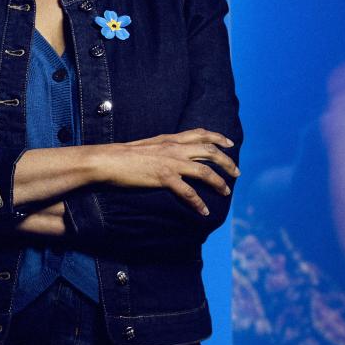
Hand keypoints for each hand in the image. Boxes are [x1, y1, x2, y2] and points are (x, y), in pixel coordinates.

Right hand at [95, 128, 238, 216]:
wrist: (108, 160)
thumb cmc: (124, 155)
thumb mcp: (149, 145)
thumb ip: (164, 147)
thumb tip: (172, 153)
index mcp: (171, 139)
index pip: (200, 133)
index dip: (218, 138)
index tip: (230, 144)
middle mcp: (174, 148)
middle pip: (209, 151)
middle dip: (226, 162)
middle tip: (236, 173)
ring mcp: (170, 162)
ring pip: (204, 171)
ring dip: (219, 182)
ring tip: (226, 192)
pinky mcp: (164, 177)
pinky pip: (187, 191)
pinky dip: (198, 202)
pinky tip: (204, 211)